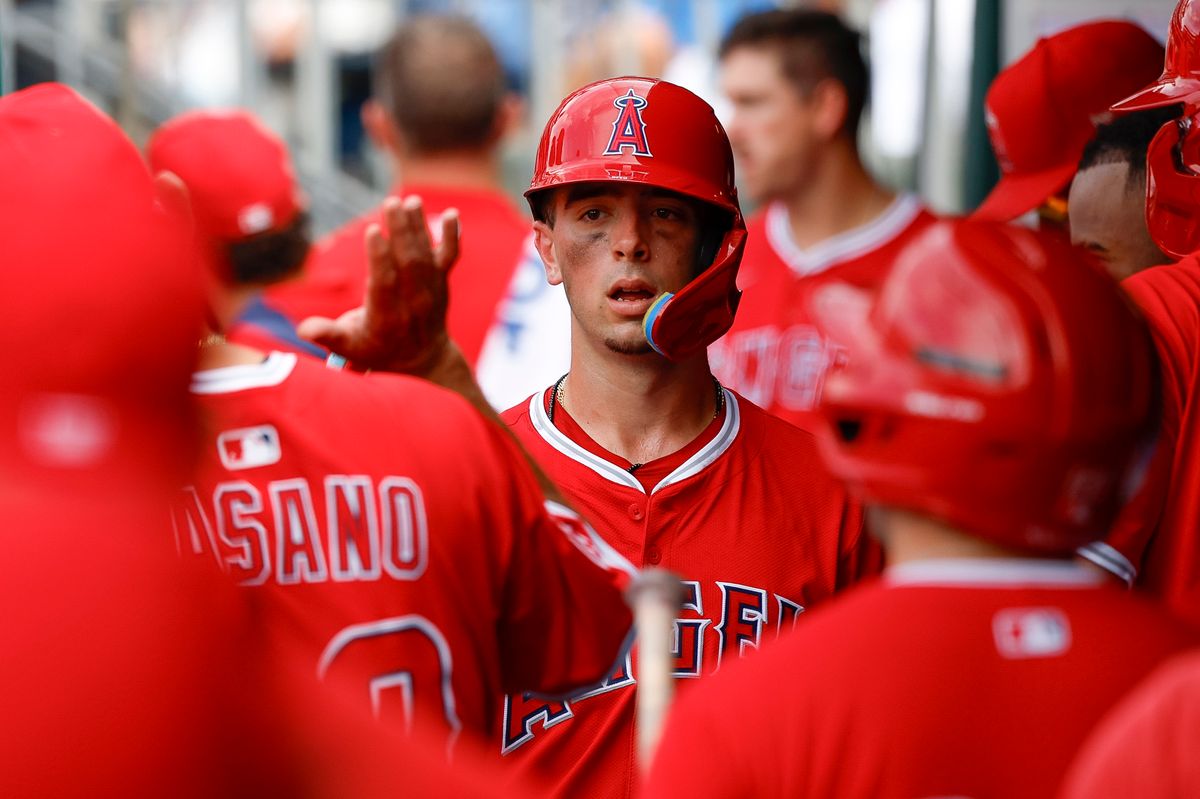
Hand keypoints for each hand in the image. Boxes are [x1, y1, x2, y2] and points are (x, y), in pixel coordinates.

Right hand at [298, 196, 459, 374]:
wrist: (421, 360)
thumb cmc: (376, 349)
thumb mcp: (348, 347)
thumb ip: (327, 335)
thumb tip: (303, 330)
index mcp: (386, 318)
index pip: (384, 283)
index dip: (380, 257)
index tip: (374, 230)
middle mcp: (413, 304)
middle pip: (408, 263)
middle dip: (401, 232)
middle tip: (391, 203)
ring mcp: (430, 291)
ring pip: (426, 255)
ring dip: (419, 227)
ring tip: (410, 202)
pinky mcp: (440, 281)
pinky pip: (449, 256)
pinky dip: (452, 236)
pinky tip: (451, 215)